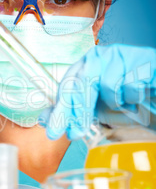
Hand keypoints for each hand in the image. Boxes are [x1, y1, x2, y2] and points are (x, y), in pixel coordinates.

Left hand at [38, 44, 155, 139]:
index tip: (54, 132)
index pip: (68, 86)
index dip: (61, 110)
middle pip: (82, 82)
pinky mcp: (142, 58)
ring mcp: (121, 55)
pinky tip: (141, 94)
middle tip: (76, 133)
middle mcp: (100, 56)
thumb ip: (71, 112)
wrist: (155, 94)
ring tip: (126, 102)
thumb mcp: (95, 109)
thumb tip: (44, 120)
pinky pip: (131, 84)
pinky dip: (135, 97)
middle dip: (78, 111)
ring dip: (117, 102)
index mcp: (85, 65)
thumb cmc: (125, 100)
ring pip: (108, 84)